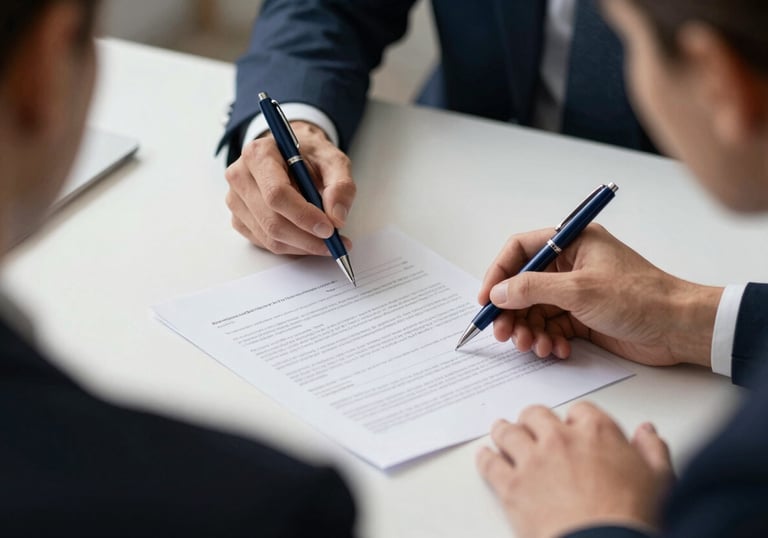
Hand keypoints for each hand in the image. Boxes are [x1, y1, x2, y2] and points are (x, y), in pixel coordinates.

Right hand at [225, 121, 355, 254]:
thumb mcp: (334, 161)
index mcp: (259, 154)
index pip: (277, 194)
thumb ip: (341, 186)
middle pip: (272, 221)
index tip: (328, 229)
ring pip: (269, 237)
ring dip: (302, 246)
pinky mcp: (239, 219)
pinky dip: (291, 247)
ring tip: (327, 241)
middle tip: (334, 243)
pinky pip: (265, 243)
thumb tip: (337, 217)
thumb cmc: (310, 155)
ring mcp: (236, 200)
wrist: (291, 154)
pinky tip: (308, 238)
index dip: (304, 216)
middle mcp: (240, 176)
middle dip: (306, 238)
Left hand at [477, 403, 673, 537]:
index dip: (575, 420)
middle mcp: (560, 439)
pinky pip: (490, 464)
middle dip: (534, 420)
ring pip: (508, 433)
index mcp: (597, 433)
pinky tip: (485, 457)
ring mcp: (532, 461)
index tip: (572, 427)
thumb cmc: (632, 517)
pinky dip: (486, 459)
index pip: (580, 411)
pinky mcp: (511, 486)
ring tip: (502, 432)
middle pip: (536, 415)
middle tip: (532, 427)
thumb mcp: (660, 480)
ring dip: (504, 431)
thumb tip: (647, 432)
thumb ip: (652, 450)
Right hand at [478, 224, 721, 367]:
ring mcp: (576, 292)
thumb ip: (532, 289)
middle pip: (523, 285)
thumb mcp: (579, 290)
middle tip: (504, 333)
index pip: (520, 250)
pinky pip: (551, 327)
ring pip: (535, 310)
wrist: (679, 328)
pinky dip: (548, 340)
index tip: (486, 299)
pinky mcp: (583, 317)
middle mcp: (571, 265)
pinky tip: (556, 350)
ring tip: (534, 347)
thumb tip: (498, 292)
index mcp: (572, 243)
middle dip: (512, 311)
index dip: (498, 273)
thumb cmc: (641, 298)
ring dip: (529, 330)